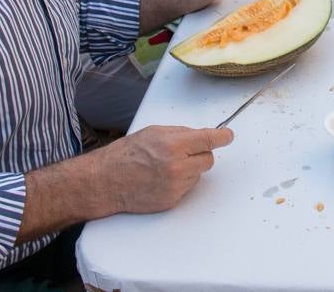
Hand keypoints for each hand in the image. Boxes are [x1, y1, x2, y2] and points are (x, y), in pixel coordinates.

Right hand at [97, 125, 233, 214]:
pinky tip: (161, 179)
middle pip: (208, 159)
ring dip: (189, 170)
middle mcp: (178, 167)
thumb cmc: (126, 154)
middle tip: (183, 153)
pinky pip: (187, 188)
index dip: (221, 137)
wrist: (106, 181)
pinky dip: (180, 183)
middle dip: (200, 154)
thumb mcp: (154, 132)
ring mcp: (176, 186)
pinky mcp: (172, 201)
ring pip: (198, 175)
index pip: (208, 140)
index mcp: (174, 145)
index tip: (228, 136)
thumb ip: (181, 134)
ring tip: (164, 167)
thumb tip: (203, 136)